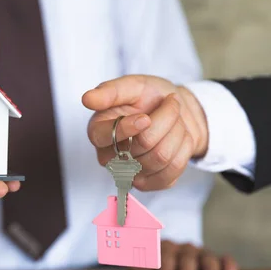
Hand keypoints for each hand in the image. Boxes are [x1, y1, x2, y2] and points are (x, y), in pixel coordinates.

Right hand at [82, 75, 208, 190]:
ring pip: (161, 157)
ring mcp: (129, 173)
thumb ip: (110, 92)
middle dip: (166, 119)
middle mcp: (109, 156)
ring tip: (175, 121)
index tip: (144, 117)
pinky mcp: (150, 183)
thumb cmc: (149, 97)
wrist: (178, 110)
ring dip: (177, 132)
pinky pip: (173, 169)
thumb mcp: (132, 86)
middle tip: (170, 104)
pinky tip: (178, 138)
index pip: (105, 137)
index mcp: (98, 131)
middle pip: (144, 144)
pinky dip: (183, 148)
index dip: (127, 128)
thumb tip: (87, 99)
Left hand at [131, 241, 238, 269]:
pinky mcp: (214, 260)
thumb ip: (136, 262)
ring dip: (209, 269)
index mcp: (161, 248)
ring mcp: (198, 253)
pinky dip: (227, 263)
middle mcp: (180, 248)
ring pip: (205, 256)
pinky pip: (222, 258)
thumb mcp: (138, 267)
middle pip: (185, 255)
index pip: (163, 254)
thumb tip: (139, 264)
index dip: (165, 267)